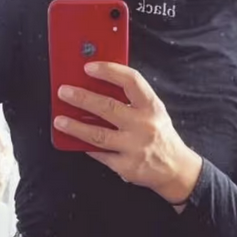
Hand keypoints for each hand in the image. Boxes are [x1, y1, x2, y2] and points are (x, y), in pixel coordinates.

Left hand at [54, 61, 202, 203]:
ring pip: (98, 135)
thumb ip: (132, 99)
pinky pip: (100, 155)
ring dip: (75, 126)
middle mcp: (144, 125)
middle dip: (82, 98)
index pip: (130, 81)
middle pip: (108, 107)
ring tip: (59, 120)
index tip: (88, 67)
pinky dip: (86, 147)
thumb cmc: (160, 134)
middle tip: (64, 92)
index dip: (109, 71)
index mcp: (151, 106)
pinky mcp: (127, 167)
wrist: (177, 169)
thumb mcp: (154, 111)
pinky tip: (75, 140)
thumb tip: (97, 85)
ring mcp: (135, 147)